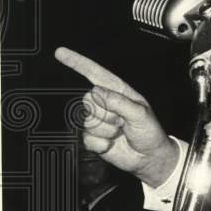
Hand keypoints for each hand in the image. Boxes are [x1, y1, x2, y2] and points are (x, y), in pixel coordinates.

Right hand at [55, 46, 178, 186]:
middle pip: (88, 100)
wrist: (149, 157)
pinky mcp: (93, 137)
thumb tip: (97, 91)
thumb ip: (119, 102)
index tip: (60, 53)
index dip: (77, 62)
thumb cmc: (149, 132)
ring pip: (88, 122)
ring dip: (107, 130)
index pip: (94, 73)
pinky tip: (112, 143)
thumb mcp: (140, 113)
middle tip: (122, 121)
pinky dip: (102, 144)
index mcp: (118, 91)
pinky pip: (87, 138)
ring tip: (120, 132)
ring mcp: (98, 120)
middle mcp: (105, 104)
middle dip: (106, 113)